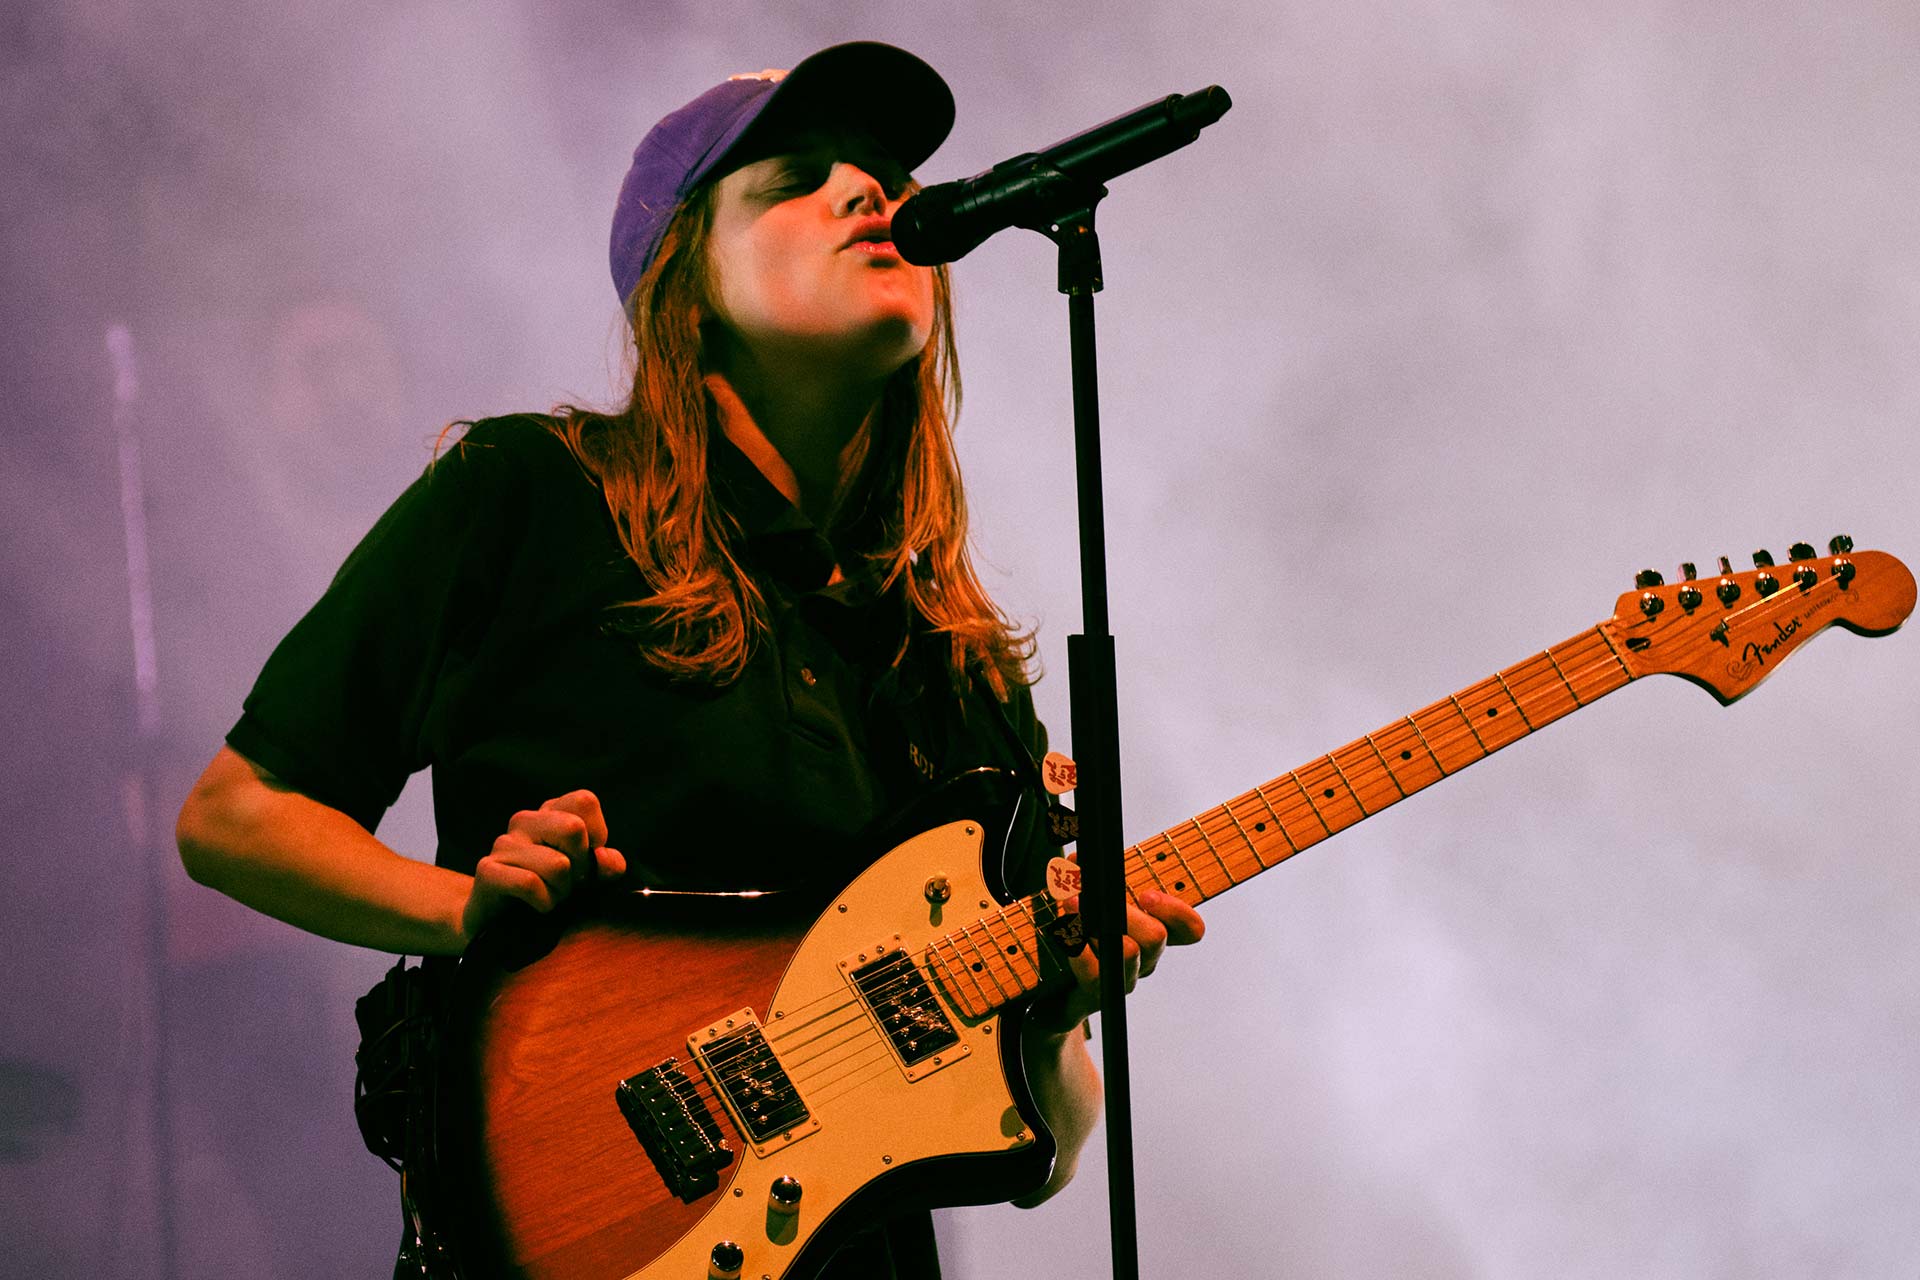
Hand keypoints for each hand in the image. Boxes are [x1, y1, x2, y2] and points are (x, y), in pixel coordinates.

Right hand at [459, 790, 626, 946]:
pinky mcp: (487, 870)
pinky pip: (530, 884)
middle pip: (573, 828)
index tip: (585, 858)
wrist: (499, 920)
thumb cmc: (550, 890)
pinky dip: (544, 902)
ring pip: (557, 864)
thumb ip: (608, 865)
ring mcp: (504, 843)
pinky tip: (537, 904)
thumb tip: (604, 858)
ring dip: (561, 891)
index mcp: (550, 812)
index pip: (584, 801)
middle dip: (580, 865)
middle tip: (568, 880)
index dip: (597, 834)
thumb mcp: (588, 876)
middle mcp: (525, 820)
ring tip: (549, 894)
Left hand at [1029, 887, 1204, 1037]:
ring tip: (1073, 903)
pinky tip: (1068, 936)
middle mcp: (1145, 959)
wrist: (1055, 989)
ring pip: (1128, 953)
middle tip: (1099, 895)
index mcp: (1154, 934)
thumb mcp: (1089, 903)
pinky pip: (1095, 974)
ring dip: (1099, 923)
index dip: (1177, 912)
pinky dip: (1080, 950)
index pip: (1190, 930)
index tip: (1146, 895)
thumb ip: (1088, 878)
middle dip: (1127, 912)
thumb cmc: (1081, 936)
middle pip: (1156, 937)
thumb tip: (1075, 861)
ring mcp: (1123, 979)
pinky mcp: (1097, 994)